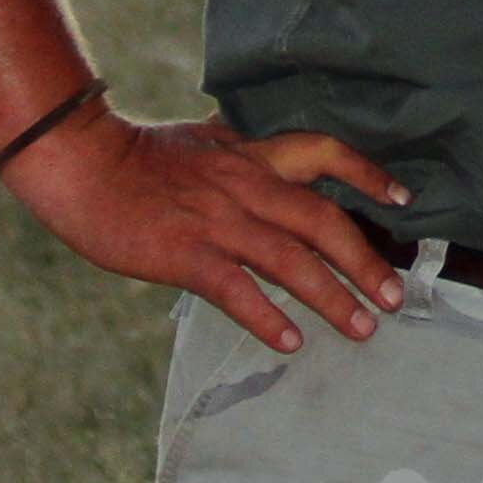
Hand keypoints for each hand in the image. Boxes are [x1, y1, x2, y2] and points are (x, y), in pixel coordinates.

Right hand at [1, 107, 410, 352]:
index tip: (400, 200)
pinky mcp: (187, 254)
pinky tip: (291, 342)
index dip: (367, 175)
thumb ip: (237, 149)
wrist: (81, 162)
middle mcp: (246, 185)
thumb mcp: (201, 140)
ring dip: (333, 297)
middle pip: (323, 221)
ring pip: (292, 260)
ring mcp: (218, 221)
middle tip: (393, 297)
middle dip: (365, 261)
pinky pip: (238, 289)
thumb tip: (256, 149)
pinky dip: (268, 316)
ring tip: (362, 328)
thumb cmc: (136, 154)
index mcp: (251, 156)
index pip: (324, 154)